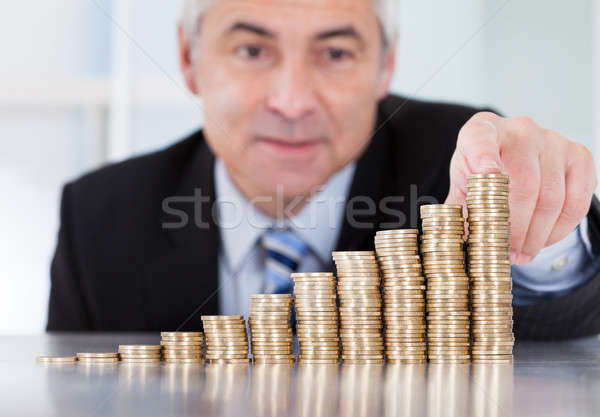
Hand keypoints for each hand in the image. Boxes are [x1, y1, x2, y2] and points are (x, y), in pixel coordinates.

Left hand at [445, 112, 596, 264]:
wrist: (511, 159)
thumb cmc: (482, 173)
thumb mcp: (463, 185)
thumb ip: (458, 207)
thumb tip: (456, 240)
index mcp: (482, 130)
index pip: (481, 138)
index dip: (484, 155)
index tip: (486, 174)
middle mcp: (520, 130)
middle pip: (524, 182)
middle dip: (515, 225)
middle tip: (507, 251)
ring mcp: (553, 141)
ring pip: (552, 196)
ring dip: (537, 234)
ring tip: (522, 254)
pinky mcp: (578, 156)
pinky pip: (576, 200)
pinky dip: (560, 228)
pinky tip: (543, 240)